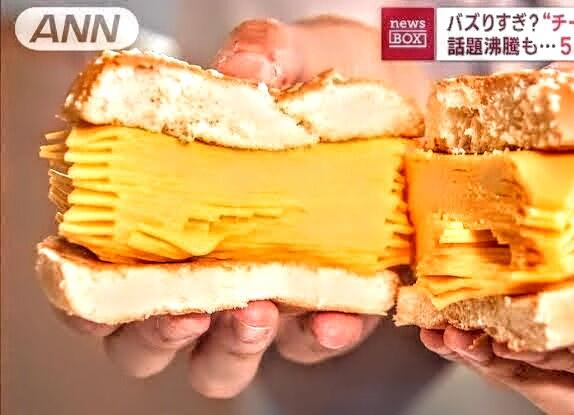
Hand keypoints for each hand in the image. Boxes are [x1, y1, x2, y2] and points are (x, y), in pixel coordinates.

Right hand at [55, 17, 413, 398]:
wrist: (397, 92)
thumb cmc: (327, 79)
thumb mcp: (295, 54)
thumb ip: (265, 53)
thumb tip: (242, 70)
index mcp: (171, 216)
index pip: (107, 279)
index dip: (95, 300)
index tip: (106, 284)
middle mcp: (210, 267)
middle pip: (154, 337)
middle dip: (162, 334)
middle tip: (190, 306)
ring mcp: (266, 292)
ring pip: (225, 358)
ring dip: (233, 348)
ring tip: (257, 310)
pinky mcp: (328, 303)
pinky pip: (316, 340)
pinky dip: (323, 335)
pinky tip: (333, 316)